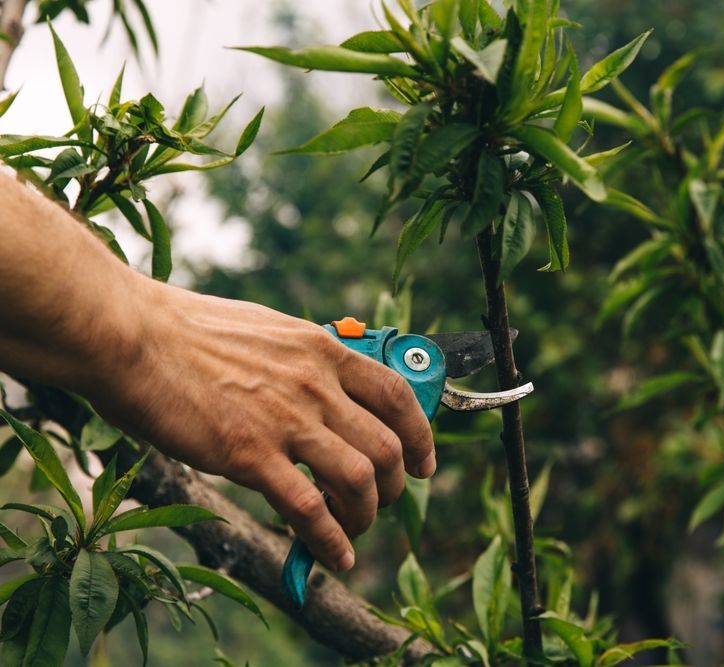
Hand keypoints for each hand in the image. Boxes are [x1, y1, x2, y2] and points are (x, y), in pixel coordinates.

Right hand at [86, 279, 435, 572]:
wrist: (130, 336)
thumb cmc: (189, 332)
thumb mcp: (270, 329)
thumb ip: (306, 357)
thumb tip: (330, 378)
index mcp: (323, 350)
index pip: (398, 396)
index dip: (421, 436)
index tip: (423, 462)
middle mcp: (316, 384)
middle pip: (387, 446)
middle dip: (396, 484)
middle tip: (385, 501)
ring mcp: (286, 420)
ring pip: (360, 479)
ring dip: (367, 514)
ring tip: (356, 530)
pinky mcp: (249, 455)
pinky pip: (310, 509)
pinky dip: (331, 541)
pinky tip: (336, 556)